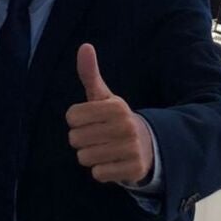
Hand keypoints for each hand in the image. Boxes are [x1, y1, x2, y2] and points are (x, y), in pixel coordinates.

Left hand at [66, 44, 153, 183]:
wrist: (148, 145)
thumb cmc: (116, 119)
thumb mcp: (104, 97)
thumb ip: (90, 74)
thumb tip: (84, 46)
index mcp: (116, 106)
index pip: (71, 117)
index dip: (76, 120)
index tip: (91, 120)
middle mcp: (125, 126)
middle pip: (75, 139)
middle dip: (82, 140)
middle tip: (98, 137)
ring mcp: (131, 148)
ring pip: (84, 158)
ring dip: (90, 156)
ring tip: (105, 149)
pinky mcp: (133, 169)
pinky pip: (98, 174)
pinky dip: (101, 171)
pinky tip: (113, 162)